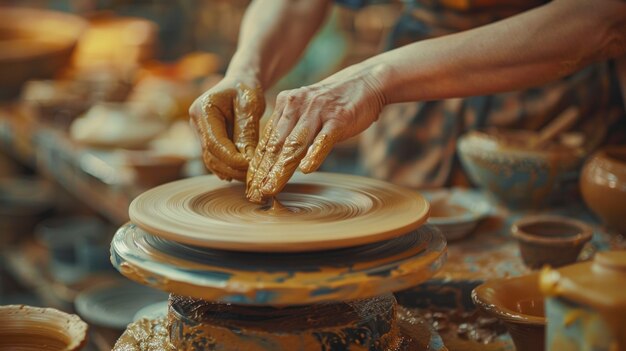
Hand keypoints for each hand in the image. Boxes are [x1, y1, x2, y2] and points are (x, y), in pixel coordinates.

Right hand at [189, 76, 264, 180]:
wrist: (240, 82)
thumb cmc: (246, 90)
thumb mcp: (250, 107)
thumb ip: (247, 132)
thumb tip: (248, 160)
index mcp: (203, 110)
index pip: (215, 143)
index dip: (232, 159)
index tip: (250, 166)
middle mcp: (196, 122)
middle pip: (211, 155)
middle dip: (231, 168)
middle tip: (252, 176)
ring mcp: (199, 132)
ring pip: (212, 160)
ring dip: (230, 171)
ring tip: (249, 176)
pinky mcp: (206, 139)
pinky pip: (215, 158)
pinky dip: (228, 167)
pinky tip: (241, 173)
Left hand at [246, 70, 385, 202]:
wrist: (368, 81)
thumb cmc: (336, 102)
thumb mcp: (307, 110)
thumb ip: (292, 130)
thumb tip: (276, 158)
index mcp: (286, 105)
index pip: (268, 140)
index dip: (257, 165)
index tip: (250, 186)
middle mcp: (298, 106)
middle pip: (276, 144)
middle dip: (263, 171)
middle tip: (254, 193)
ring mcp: (318, 112)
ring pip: (295, 144)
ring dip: (280, 169)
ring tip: (270, 188)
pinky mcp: (339, 119)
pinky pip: (324, 139)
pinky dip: (314, 154)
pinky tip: (306, 170)